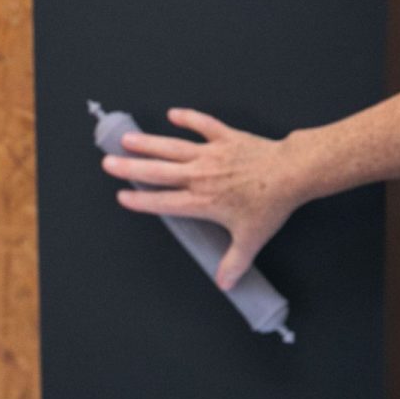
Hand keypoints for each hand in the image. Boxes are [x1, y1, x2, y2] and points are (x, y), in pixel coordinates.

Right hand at [100, 108, 300, 289]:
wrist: (290, 174)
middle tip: (109, 163)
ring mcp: (211, 154)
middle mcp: (200, 176)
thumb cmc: (269, 206)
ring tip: (127, 140)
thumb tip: (225, 284)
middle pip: (158, 172)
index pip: (164, 202)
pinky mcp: (226, 137)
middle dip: (131, 168)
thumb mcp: (250, 239)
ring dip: (149, 143)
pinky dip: (188, 118)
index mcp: (202, 201)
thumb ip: (234, 263)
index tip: (122, 197)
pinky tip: (172, 114)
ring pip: (172, 147)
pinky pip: (203, 125)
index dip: (141, 201)